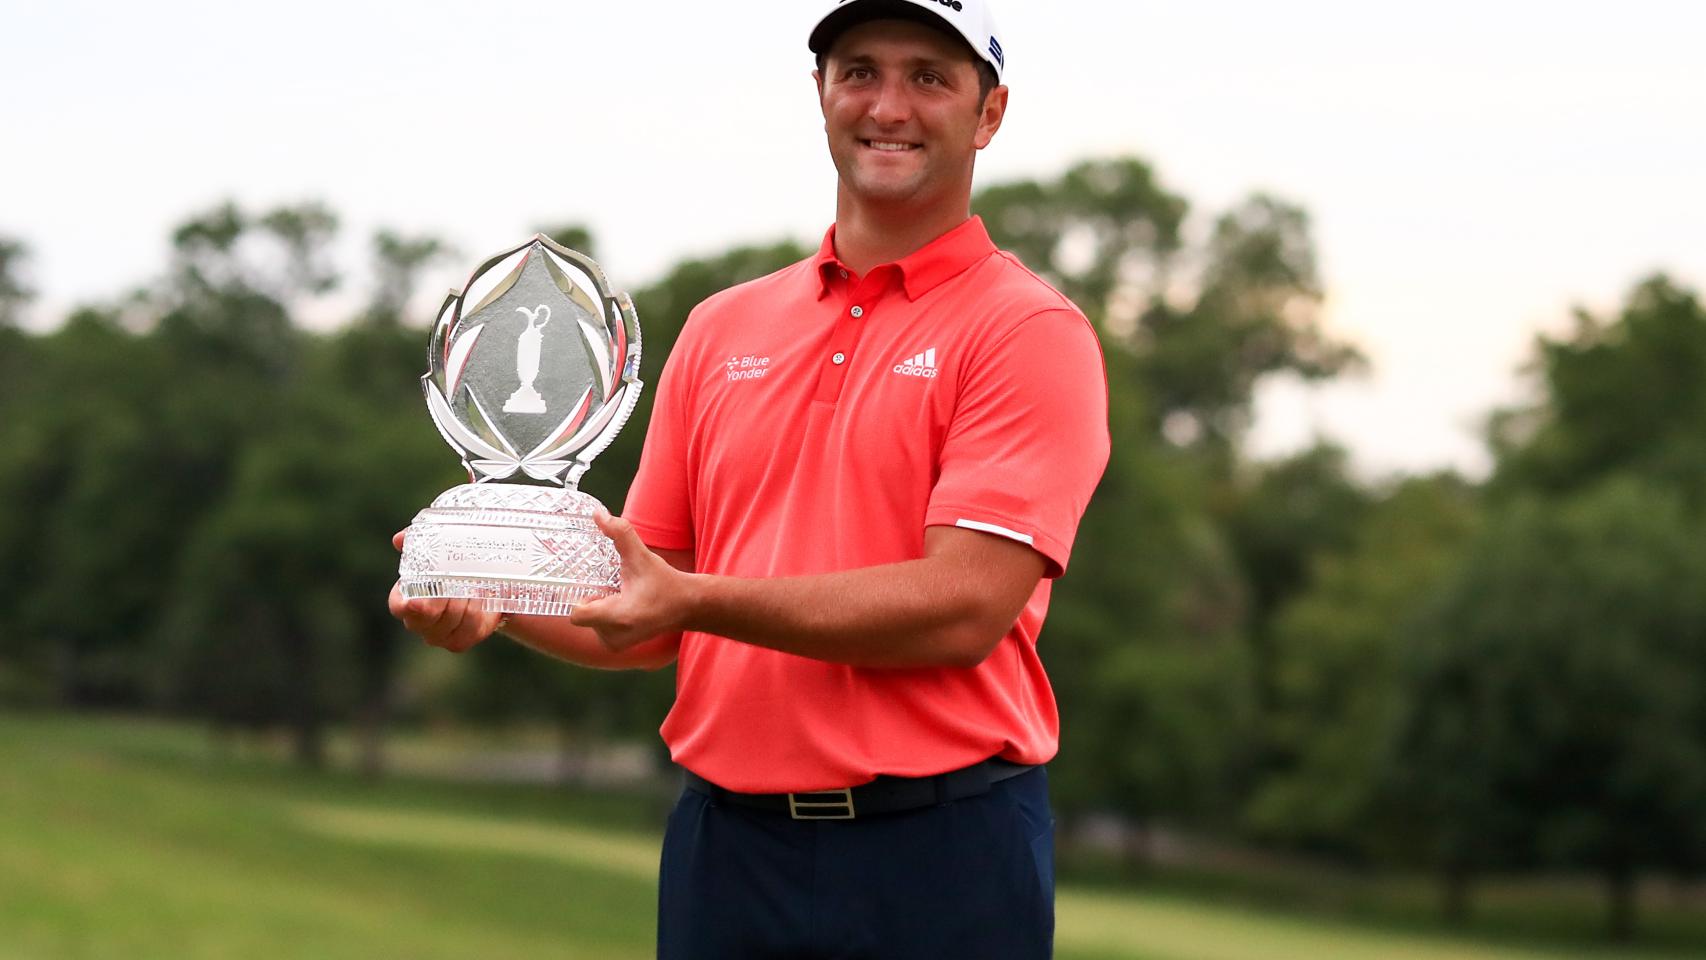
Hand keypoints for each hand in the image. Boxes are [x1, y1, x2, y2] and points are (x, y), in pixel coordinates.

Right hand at [388, 528, 503, 652]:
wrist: (488, 584)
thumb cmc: (456, 563)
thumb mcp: (439, 547)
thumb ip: (417, 541)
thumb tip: (400, 539)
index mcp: (406, 597)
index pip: (398, 606)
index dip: (405, 605)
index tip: (417, 601)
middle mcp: (418, 621)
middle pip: (426, 618)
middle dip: (444, 599)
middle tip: (458, 581)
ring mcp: (437, 635)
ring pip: (451, 621)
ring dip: (466, 600)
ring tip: (475, 584)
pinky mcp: (459, 642)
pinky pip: (469, 629)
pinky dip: (478, 612)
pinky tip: (482, 599)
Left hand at [570, 509, 694, 651]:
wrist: (687, 606)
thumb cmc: (665, 583)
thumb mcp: (642, 555)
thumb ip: (620, 533)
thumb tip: (598, 515)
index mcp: (618, 617)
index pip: (577, 613)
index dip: (580, 595)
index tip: (591, 581)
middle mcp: (614, 636)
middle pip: (583, 613)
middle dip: (593, 596)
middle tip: (610, 583)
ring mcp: (615, 644)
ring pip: (589, 620)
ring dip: (598, 605)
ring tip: (618, 593)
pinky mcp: (617, 646)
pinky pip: (597, 627)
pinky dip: (604, 614)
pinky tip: (621, 603)